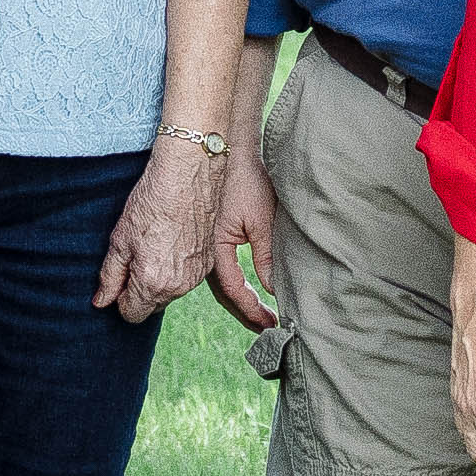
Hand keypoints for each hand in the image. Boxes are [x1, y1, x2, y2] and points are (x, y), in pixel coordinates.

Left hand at [96, 142, 226, 318]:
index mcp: (152, 284)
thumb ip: (110, 276)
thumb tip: (101, 302)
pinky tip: (171, 240)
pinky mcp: (209, 261)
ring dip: (160, 279)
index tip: (120, 276)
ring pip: (170, 292)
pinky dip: (177, 267)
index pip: (131, 314)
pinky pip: (187, 277)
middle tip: (135, 256)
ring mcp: (196, 275)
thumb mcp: (120, 240)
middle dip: (140, 290)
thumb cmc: (152, 202)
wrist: (189, 175)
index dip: (121, 298)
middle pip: (152, 305)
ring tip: (155, 244)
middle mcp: (178, 286)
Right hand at [204, 130, 285, 335]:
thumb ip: (265, 256)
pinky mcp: (207, 235)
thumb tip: (271, 288)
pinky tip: (243, 290)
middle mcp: (205, 251)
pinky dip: (230, 284)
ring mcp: (203, 244)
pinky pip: (216, 268)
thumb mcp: (261, 218)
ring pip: (218, 283)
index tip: (270, 324)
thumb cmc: (244, 178)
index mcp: (217, 248)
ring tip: (257, 315)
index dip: (252, 311)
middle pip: (224, 293)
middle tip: (265, 328)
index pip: (235, 290)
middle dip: (245, 313)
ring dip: (237, 301)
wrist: (222, 147)